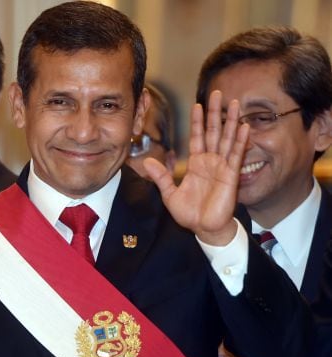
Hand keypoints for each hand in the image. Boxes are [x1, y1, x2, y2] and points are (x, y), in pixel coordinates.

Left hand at [144, 90, 249, 244]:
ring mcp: (222, 167)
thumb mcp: (170, 194)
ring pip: (227, 138)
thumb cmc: (189, 213)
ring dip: (231, 120)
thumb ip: (161, 177)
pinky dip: (241, 141)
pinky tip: (244, 126)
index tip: (197, 104)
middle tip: (217, 92)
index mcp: (196, 164)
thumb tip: (147, 161)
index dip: (197, 121)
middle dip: (215, 112)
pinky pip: (236, 155)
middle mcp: (210, 161)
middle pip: (214, 131)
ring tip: (234, 103)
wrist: (204, 229)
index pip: (197, 137)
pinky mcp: (231, 175)